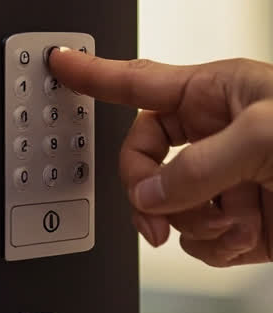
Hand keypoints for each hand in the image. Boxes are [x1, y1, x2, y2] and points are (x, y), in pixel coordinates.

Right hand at [49, 48, 272, 266]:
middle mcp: (216, 137)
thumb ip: (196, 166)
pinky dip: (217, 248)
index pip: (136, 83)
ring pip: (166, 211)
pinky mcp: (240, 224)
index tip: (61, 65)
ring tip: (236, 219)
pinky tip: (247, 235)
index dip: (93, 76)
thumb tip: (149, 197)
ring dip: (195, 225)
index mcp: (217, 95)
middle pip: (140, 163)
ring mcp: (226, 183)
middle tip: (159, 213)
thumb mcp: (264, 135)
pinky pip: (197, 244)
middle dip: (148, 194)